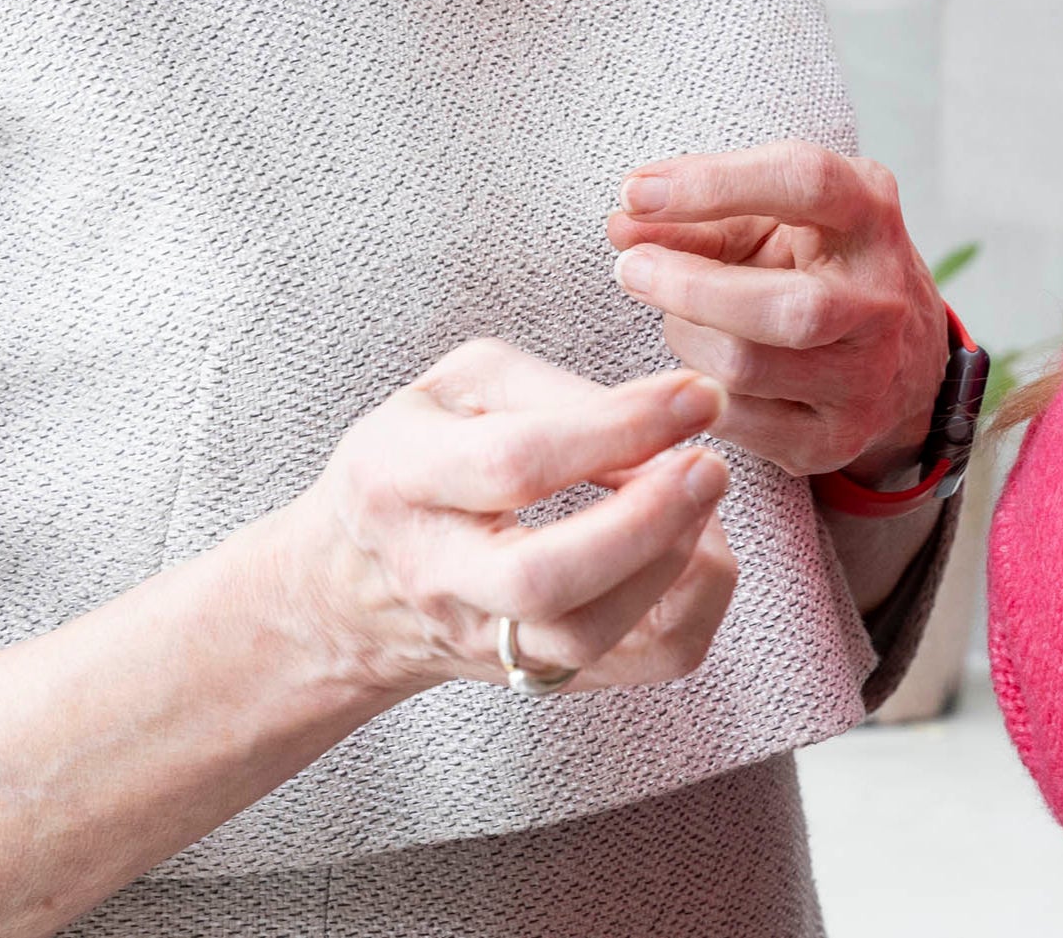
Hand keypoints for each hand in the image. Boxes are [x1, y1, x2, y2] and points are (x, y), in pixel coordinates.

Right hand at [277, 340, 738, 698]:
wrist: (353, 586)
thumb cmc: (420, 460)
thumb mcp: (462, 388)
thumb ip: (557, 393)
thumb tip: (666, 415)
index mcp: (402, 476)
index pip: (516, 464)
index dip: (620, 428)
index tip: (699, 395)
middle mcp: (436, 572)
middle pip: (543, 577)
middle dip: (647, 521)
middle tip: (709, 465)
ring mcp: (483, 638)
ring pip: (588, 636)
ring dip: (673, 565)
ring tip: (705, 496)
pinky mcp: (539, 674)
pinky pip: (638, 666)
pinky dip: (691, 610)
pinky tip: (700, 547)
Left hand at [607, 144, 947, 481]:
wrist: (900, 363)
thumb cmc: (818, 269)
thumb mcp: (775, 224)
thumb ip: (702, 219)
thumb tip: (623, 225)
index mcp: (870, 215)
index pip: (803, 183)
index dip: (713, 185)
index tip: (636, 192)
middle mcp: (880, 299)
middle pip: (781, 306)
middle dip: (688, 286)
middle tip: (631, 267)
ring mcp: (864, 378)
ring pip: (744, 367)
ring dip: (686, 336)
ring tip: (678, 318)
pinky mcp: (833, 439)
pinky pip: (734, 420)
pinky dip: (696, 388)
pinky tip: (698, 367)